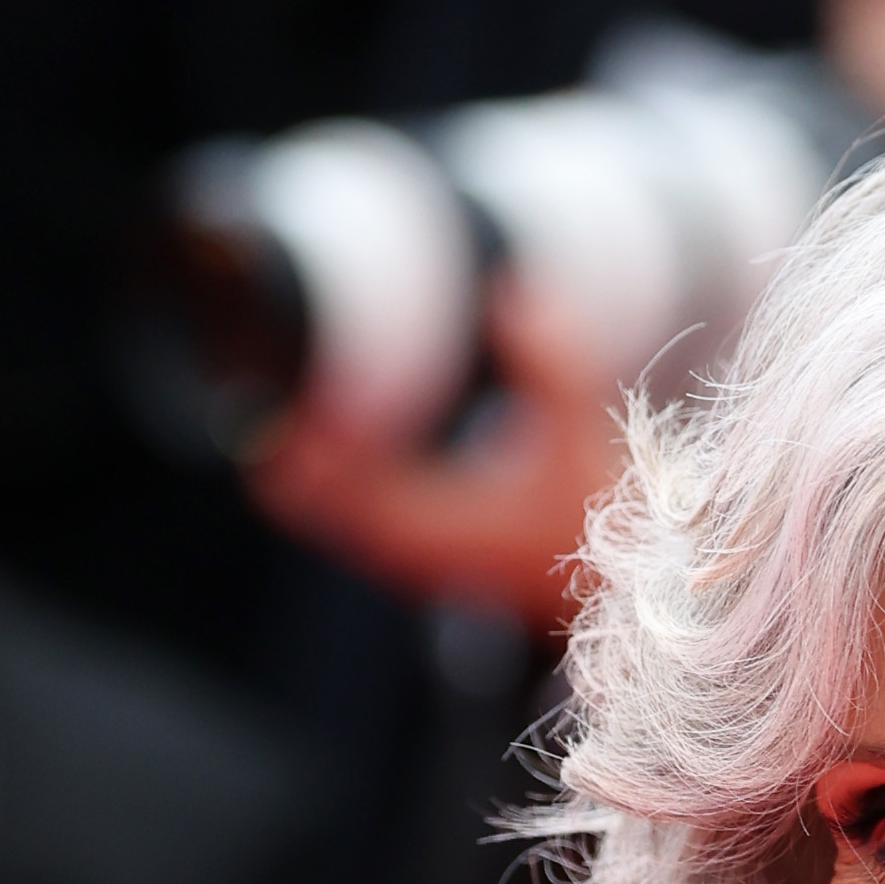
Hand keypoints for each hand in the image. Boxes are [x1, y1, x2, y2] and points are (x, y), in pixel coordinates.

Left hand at [242, 276, 621, 639]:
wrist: (628, 592)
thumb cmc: (607, 521)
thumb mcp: (583, 431)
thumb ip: (549, 361)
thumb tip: (512, 291)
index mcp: (434, 529)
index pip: (337, 476)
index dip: (311, 422)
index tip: (295, 368)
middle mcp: (409, 554)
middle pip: (303, 500)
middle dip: (282, 440)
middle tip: (256, 375)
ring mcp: (410, 561)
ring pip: (320, 513)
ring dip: (298, 460)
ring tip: (276, 394)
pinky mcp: (419, 557)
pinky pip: (346, 517)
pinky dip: (325, 476)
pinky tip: (325, 425)